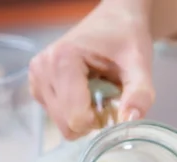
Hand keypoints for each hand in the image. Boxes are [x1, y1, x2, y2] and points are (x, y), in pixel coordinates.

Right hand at [29, 0, 154, 138]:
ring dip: (83, 118)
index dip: (100, 121)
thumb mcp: (139, 64)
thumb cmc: (125, 38)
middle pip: (67, 124)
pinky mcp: (37, 86)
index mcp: (63, 60)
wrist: (114, 21)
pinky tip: (86, 93)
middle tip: (107, 99)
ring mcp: (36, 78)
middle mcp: (43, 70)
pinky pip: (57, 118)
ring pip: (62, 124)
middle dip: (91, 121)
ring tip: (97, 93)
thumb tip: (132, 121)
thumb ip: (139, 93)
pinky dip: (74, 113)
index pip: (76, 117)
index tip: (113, 104)